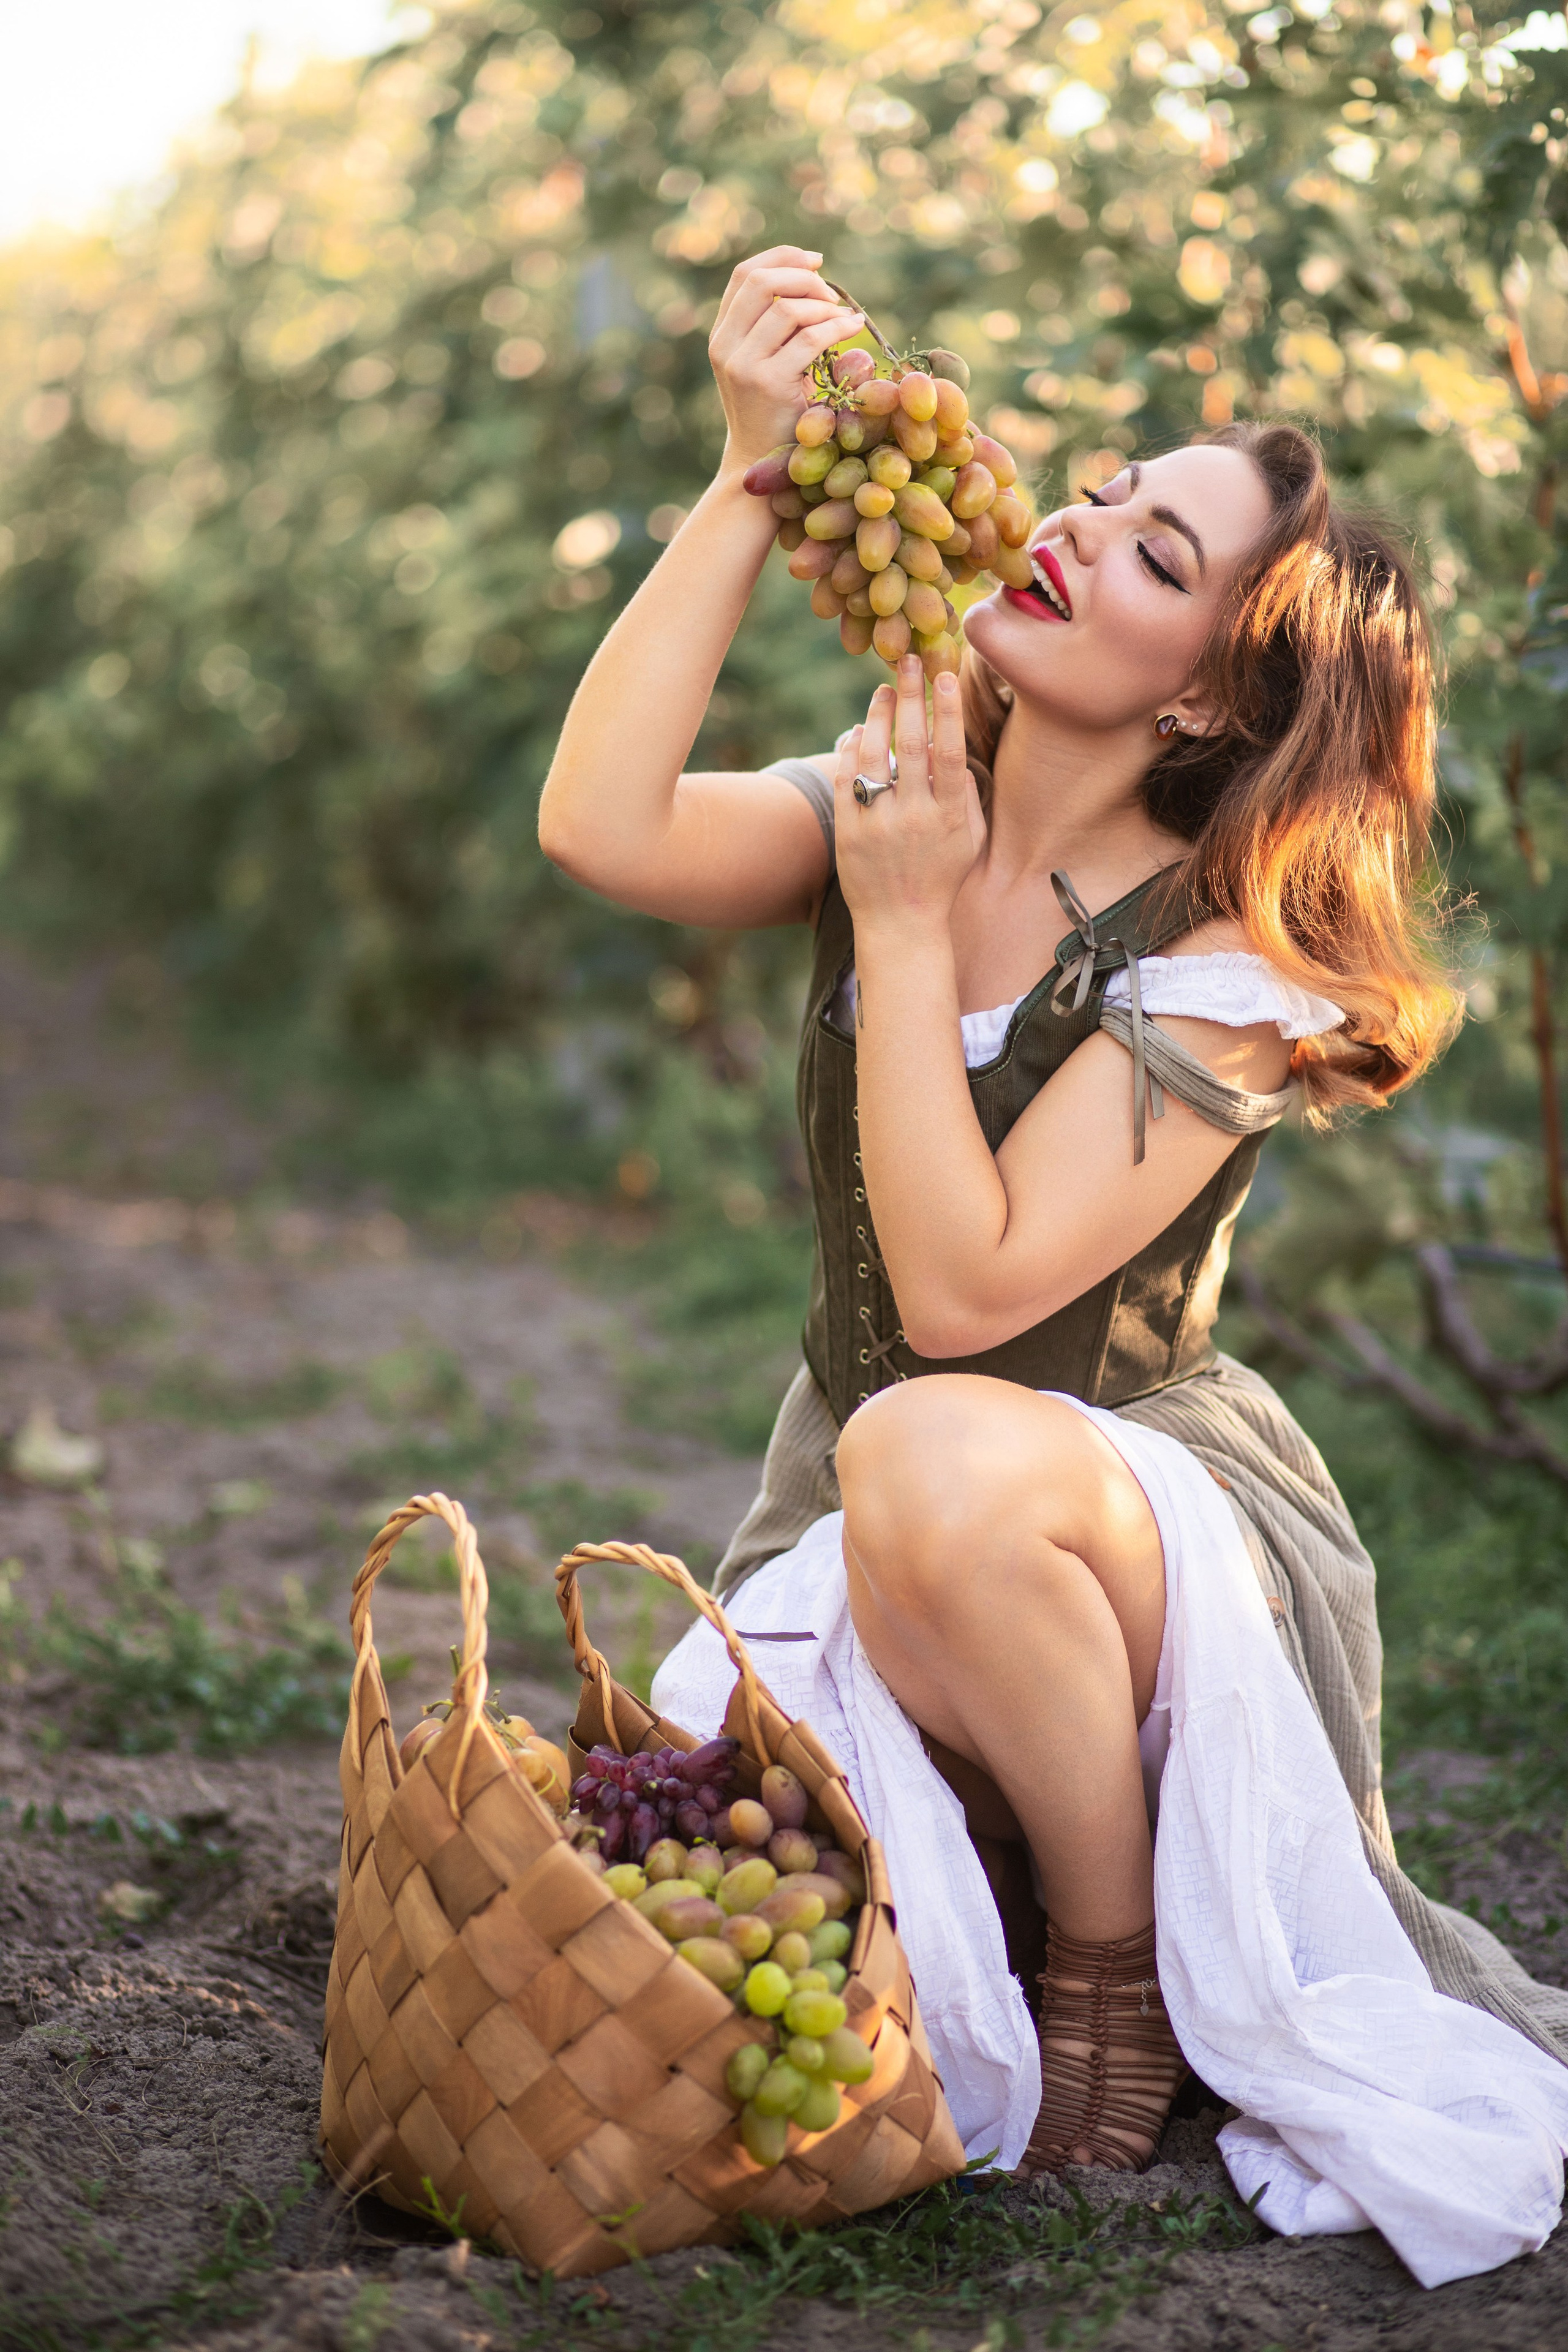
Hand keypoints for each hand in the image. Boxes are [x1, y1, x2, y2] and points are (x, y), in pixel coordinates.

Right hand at [709, 247, 862, 473]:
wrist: (757, 466)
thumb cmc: (771, 415)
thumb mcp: (765, 363)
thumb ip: (775, 327)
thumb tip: (818, 282)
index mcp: (722, 334)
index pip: (745, 274)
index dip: (782, 257)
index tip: (815, 261)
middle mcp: (725, 345)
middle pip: (762, 281)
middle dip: (804, 277)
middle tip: (831, 294)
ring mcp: (743, 365)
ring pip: (787, 308)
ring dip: (823, 305)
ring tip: (843, 317)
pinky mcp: (768, 384)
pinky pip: (808, 340)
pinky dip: (836, 327)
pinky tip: (852, 328)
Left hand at [834, 660, 986, 933]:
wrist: (901, 924)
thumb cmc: (941, 878)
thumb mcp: (970, 840)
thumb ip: (969, 797)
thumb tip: (957, 755)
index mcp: (948, 817)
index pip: (949, 752)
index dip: (947, 711)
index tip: (944, 676)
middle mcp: (914, 817)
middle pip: (912, 744)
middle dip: (910, 696)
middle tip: (908, 660)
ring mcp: (878, 824)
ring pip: (874, 756)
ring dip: (876, 716)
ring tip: (882, 691)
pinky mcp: (848, 831)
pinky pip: (846, 779)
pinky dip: (849, 750)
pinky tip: (855, 731)